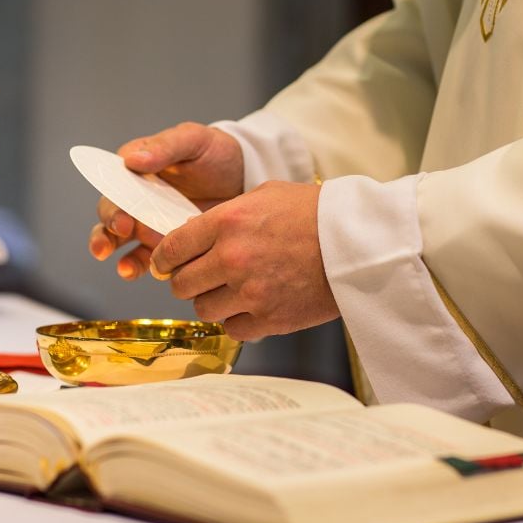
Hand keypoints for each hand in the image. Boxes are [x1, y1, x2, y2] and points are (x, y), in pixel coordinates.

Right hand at [89, 122, 243, 279]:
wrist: (244, 176)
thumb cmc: (216, 152)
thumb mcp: (193, 140)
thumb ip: (165, 147)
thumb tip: (132, 160)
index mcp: (136, 167)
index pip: (112, 183)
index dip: (112, 201)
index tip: (121, 217)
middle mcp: (135, 195)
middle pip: (110, 213)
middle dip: (107, 230)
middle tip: (121, 234)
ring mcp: (146, 220)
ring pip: (117, 238)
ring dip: (112, 251)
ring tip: (123, 267)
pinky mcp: (162, 241)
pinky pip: (141, 257)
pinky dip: (134, 266)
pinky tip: (133, 271)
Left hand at [150, 181, 339, 340]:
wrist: (358, 242)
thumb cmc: (314, 212)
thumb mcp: (265, 195)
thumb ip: (225, 213)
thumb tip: (194, 232)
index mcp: (227, 223)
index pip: (171, 248)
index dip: (163, 258)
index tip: (166, 263)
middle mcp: (232, 258)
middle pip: (180, 284)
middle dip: (186, 280)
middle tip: (199, 277)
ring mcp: (250, 292)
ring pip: (202, 309)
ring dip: (211, 300)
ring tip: (230, 290)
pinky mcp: (270, 319)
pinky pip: (232, 328)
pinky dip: (236, 320)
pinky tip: (250, 305)